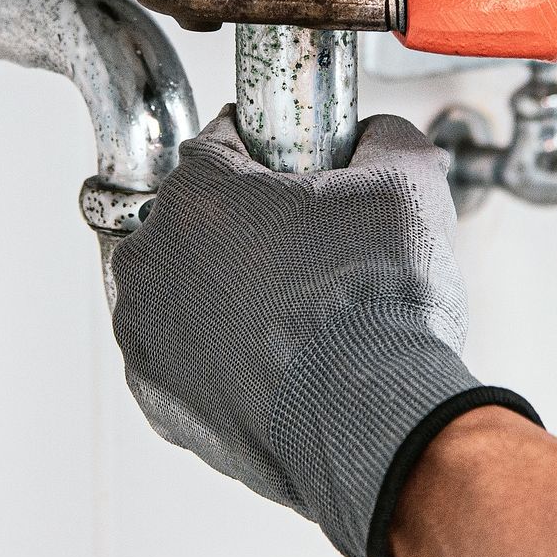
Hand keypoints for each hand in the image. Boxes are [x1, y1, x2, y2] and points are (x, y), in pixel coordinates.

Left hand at [108, 108, 535, 556]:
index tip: (299, 170)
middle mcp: (153, 261)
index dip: (269, 151)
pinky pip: (186, 355)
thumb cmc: (380, 305)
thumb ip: (384, 137)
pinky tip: (280, 356)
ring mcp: (149, 336)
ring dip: (226, 288)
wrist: (376, 419)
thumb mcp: (408, 180)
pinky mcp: (161, 399)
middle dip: (244, 224)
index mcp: (198, 195)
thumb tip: (377, 137)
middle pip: (195, 219)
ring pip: (184, 288)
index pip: (219, 144)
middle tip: (309, 245)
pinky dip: (221, 351)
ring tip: (298, 307)